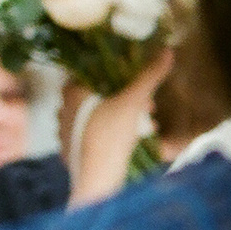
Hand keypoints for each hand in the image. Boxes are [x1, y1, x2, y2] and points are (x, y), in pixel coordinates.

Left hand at [67, 50, 174, 208]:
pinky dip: (106, 135)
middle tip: (144, 108)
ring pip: (91, 117)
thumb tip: (167, 51)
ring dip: (115, 117)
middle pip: (93, 96)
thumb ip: (149, 76)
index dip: (111, 75)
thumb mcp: (135, 102)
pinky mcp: (69, 153)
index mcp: (73, 94)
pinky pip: (89, 136)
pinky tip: (126, 143)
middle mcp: (63, 111)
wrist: (97, 179)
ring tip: (141, 127)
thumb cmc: (111, 135)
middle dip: (120, 99)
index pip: (85, 73)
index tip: (131, 83)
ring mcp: (64, 134)